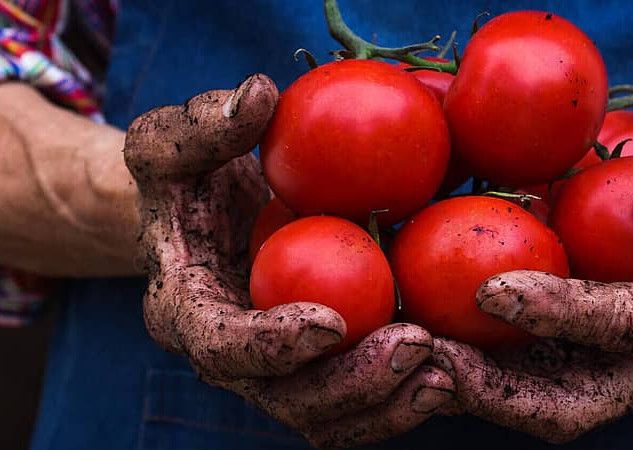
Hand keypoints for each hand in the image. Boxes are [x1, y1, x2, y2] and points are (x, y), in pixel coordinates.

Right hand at [125, 74, 452, 447]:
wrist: (211, 223)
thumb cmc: (190, 179)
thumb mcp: (172, 144)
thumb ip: (199, 125)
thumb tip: (257, 96)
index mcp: (190, 313)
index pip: (223, 347)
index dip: (273, 346)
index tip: (332, 322)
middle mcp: (235, 363)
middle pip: (289, 401)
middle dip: (354, 383)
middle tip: (416, 344)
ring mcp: (283, 376)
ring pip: (332, 417)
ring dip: (392, 404)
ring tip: (450, 374)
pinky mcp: (326, 373)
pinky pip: (365, 406)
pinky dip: (408, 399)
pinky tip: (460, 370)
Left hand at [432, 161, 632, 441]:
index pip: (622, 326)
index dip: (559, 311)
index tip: (492, 286)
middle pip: (565, 407)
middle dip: (492, 393)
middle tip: (424, 357)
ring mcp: (614, 384)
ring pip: (532, 409)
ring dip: (467, 392)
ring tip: (401, 355)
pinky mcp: (585, 375)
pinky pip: (522, 387)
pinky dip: (472, 372)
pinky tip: (419, 337)